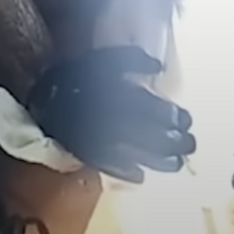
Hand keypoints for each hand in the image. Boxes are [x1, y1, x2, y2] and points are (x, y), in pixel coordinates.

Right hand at [27, 46, 194, 181]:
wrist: (42, 98)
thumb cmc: (77, 75)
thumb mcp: (104, 58)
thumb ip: (133, 59)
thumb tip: (159, 67)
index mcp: (124, 99)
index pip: (160, 113)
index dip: (176, 118)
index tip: (186, 119)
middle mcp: (120, 125)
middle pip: (158, 139)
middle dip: (178, 143)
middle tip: (190, 143)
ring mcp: (108, 144)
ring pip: (143, 158)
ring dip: (164, 162)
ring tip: (178, 162)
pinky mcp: (94, 157)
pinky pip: (117, 169)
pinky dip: (132, 173)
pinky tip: (142, 175)